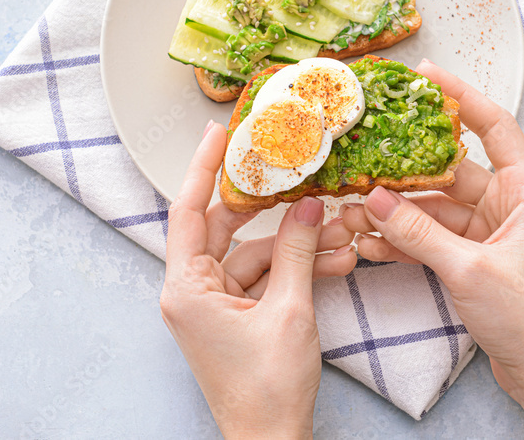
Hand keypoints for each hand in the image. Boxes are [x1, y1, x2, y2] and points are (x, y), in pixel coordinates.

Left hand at [161, 121, 356, 437]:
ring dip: (296, 244)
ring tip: (337, 232)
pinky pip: (266, 278)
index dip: (202, 168)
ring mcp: (216, 304)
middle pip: (226, 229)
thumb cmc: (267, 389)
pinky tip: (333, 260)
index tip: (217, 133)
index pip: (188, 211)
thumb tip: (308, 207)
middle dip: (268, 207)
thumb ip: (298, 252)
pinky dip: (296, 269)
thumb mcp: (289, 311)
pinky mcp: (238, 316)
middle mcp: (193, 291)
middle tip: (292, 172)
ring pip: (255, 254)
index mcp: (186, 288)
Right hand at [342, 59, 523, 438]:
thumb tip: (375, 199)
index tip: (425, 75)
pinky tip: (371, 245)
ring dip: (396, 214)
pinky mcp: (472, 256)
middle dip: (403, 173)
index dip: (460, 96)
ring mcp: (487, 231)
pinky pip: (431, 237)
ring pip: (432, 208)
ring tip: (354, 214)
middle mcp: (507, 203)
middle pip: (449, 171)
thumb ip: (419, 232)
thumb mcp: (469, 268)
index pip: (493, 127)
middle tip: (364, 158)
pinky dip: (403, 240)